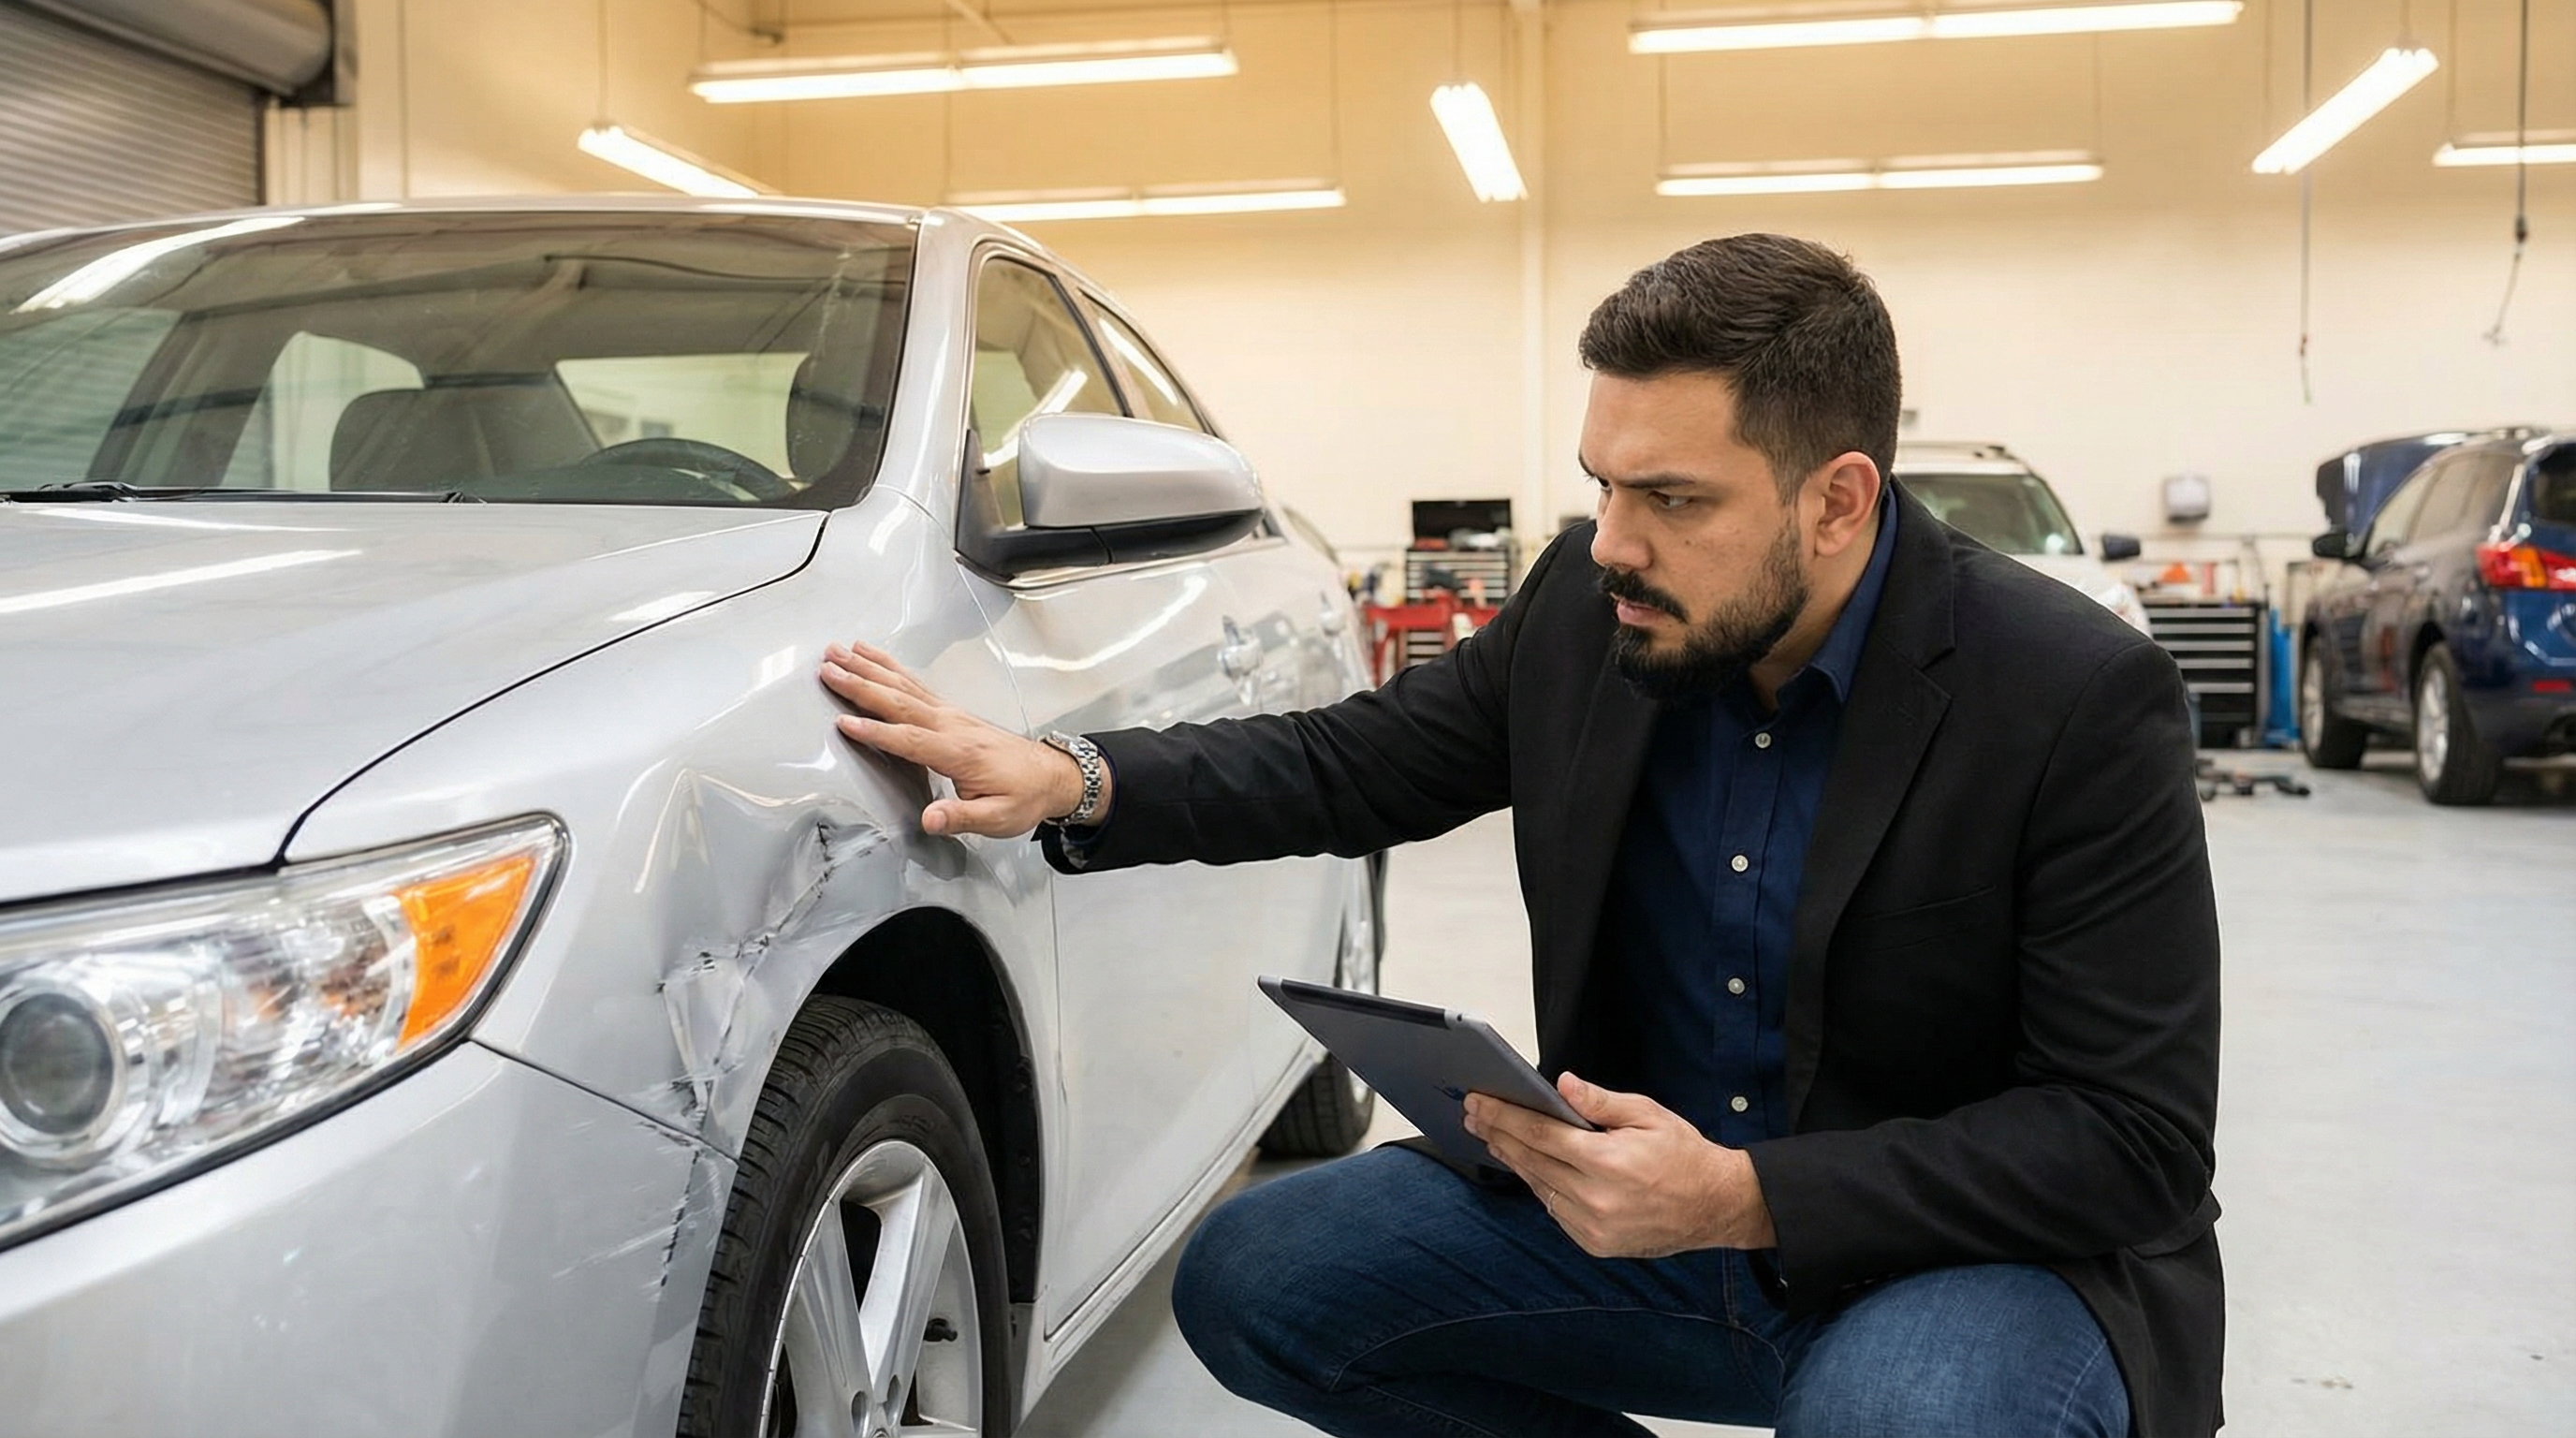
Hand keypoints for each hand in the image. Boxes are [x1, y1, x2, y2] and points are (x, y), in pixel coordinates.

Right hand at [819, 640, 1105, 836]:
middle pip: (899, 701)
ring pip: (903, 685)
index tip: (844, 723)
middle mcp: (951, 724)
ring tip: (838, 652)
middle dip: (861, 685)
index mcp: (959, 752)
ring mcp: (950, 713)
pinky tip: (871, 656)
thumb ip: (961, 816)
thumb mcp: (997, 818)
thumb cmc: (1023, 797)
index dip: (877, 732)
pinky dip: (891, 667)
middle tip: (828, 669)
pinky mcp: (950, 711)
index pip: (910, 739)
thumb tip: (929, 820)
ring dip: (869, 668)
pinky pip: (914, 684)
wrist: (1051, 776)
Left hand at [1461, 1072, 1774, 1258]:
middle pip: (1531, 1160)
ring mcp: (1593, 1226)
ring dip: (1514, 1160)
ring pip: (1539, 1187)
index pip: (1540, 1133)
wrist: (1715, 1206)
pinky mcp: (1595, 1244)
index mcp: (1607, 1162)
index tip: (1480, 1101)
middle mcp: (1595, 1199)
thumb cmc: (1684, 1154)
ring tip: (1493, 1137)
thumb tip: (1561, 1084)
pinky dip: (1540, 1186)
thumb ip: (1600, 1102)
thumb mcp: (1648, 1114)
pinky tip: (1528, 1167)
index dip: (1504, 1115)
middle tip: (1474, 1115)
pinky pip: (1555, 1210)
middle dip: (1498, 1134)